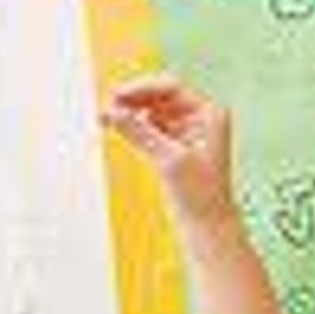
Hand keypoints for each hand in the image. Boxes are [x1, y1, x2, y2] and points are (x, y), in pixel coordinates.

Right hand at [104, 77, 237, 229]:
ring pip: (151, 111)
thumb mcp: (169, 160)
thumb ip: (140, 132)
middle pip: (159, 97)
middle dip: (132, 100)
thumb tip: (114, 112)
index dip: (142, 89)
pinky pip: (148, 127)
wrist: (206, 224)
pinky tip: (116, 127)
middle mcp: (200, 118)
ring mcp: (186, 131)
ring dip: (129, 112)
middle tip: (106, 107)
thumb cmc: (201, 195)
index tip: (117, 95)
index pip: (172, 89)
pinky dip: (132, 126)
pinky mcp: (172, 146)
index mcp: (209, 114)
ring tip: (105, 117)